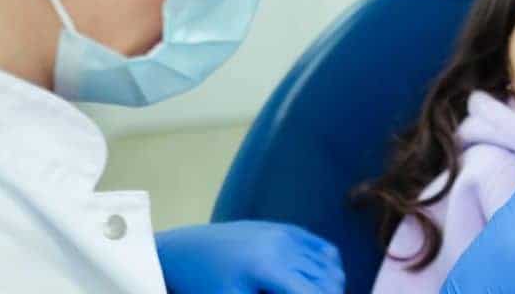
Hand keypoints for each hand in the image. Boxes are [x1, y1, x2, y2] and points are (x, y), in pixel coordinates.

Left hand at [156, 220, 344, 293]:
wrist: (183, 251)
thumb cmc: (202, 285)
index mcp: (268, 268)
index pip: (315, 292)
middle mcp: (281, 245)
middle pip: (327, 279)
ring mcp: (283, 233)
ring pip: (328, 262)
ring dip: (331, 283)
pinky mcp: (282, 228)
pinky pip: (319, 246)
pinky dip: (327, 265)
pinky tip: (319, 280)